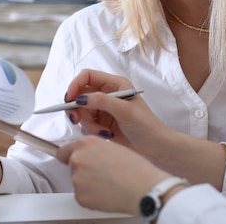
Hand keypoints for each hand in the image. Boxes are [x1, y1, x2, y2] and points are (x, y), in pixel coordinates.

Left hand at [57, 136, 171, 214]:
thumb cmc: (135, 168)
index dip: (70, 156)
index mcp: (86, 143)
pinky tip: (107, 192)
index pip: (64, 150)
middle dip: (83, 169)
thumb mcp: (113, 147)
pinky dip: (91, 196)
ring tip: (108, 182)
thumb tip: (89, 156)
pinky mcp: (80, 196)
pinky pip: (81, 196)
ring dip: (88, 183)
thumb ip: (95, 150)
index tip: (70, 159)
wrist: (142, 187)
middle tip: (102, 173)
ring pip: (77, 181)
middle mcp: (78, 158)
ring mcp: (77, 178)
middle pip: (71, 165)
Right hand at [64, 70, 225, 188]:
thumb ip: (102, 101)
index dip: (75, 85)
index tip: (69, 99)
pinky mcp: (102, 124)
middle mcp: (108, 94)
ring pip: (82, 112)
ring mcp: (104, 110)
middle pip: (80, 95)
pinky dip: (92, 131)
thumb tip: (79, 98)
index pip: (87, 77)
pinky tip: (108, 136)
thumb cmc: (147, 126)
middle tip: (76, 120)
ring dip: (88, 123)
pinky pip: (87, 125)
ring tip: (104, 132)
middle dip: (77, 108)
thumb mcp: (125, 111)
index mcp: (115, 84)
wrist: (157, 149)